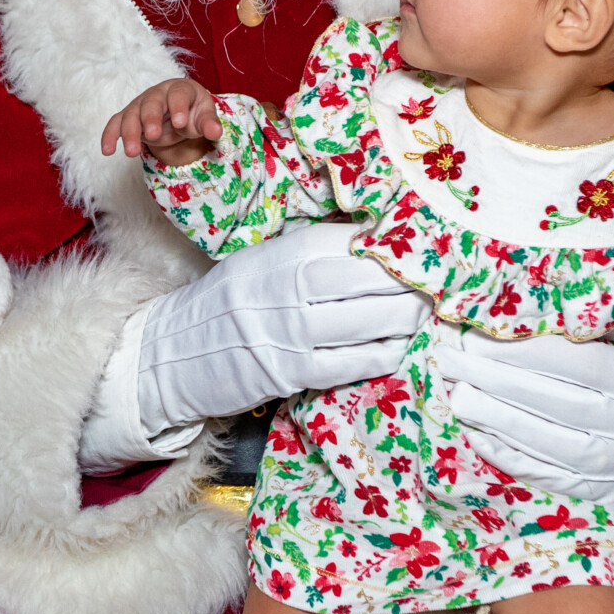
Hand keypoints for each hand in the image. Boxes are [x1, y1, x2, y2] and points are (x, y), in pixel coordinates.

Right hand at [101, 77, 222, 166]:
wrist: (179, 114)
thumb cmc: (193, 112)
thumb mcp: (204, 117)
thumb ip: (209, 124)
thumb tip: (215, 132)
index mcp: (180, 89)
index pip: (178, 94)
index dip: (178, 106)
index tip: (179, 122)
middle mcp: (158, 94)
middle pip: (151, 102)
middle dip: (150, 118)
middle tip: (153, 135)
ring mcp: (141, 105)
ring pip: (131, 115)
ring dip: (129, 132)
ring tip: (131, 153)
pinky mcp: (129, 117)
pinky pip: (116, 124)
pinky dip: (110, 136)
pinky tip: (107, 151)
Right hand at [134, 222, 430, 430]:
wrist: (174, 353)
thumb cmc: (227, 303)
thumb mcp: (260, 261)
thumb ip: (309, 252)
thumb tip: (373, 240)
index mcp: (281, 252)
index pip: (352, 240)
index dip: (393, 243)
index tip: (422, 244)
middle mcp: (288, 287)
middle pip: (371, 278)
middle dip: (413, 280)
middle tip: (439, 281)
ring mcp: (292, 332)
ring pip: (373, 320)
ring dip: (409, 317)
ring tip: (424, 313)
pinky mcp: (293, 373)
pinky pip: (356, 362)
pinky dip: (386, 354)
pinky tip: (399, 347)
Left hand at [437, 311, 613, 503]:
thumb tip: (580, 292)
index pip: (578, 364)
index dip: (526, 350)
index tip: (480, 334)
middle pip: (555, 402)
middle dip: (496, 380)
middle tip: (449, 359)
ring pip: (551, 443)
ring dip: (498, 420)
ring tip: (456, 394)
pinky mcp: (609, 492)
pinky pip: (555, 479)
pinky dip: (514, 460)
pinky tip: (480, 437)